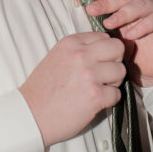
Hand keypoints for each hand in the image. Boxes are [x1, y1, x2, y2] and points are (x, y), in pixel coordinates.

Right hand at [20, 32, 124, 147]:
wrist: (31, 114)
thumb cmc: (42, 90)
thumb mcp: (57, 57)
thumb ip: (79, 50)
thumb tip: (103, 50)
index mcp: (71, 43)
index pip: (104, 37)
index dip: (105, 51)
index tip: (98, 62)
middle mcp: (81, 55)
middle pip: (118, 48)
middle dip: (115, 61)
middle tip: (104, 74)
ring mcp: (89, 75)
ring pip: (121, 71)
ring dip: (113, 82)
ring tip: (97, 89)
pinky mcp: (95, 96)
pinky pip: (117, 94)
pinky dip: (109, 100)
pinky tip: (94, 102)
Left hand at [87, 0, 152, 86]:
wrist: (143, 68)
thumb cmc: (124, 45)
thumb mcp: (106, 29)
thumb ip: (95, 14)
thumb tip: (76, 0)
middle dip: (108, 1)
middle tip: (93, 10)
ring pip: (141, 4)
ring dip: (124, 13)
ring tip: (109, 24)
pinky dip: (143, 25)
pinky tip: (131, 34)